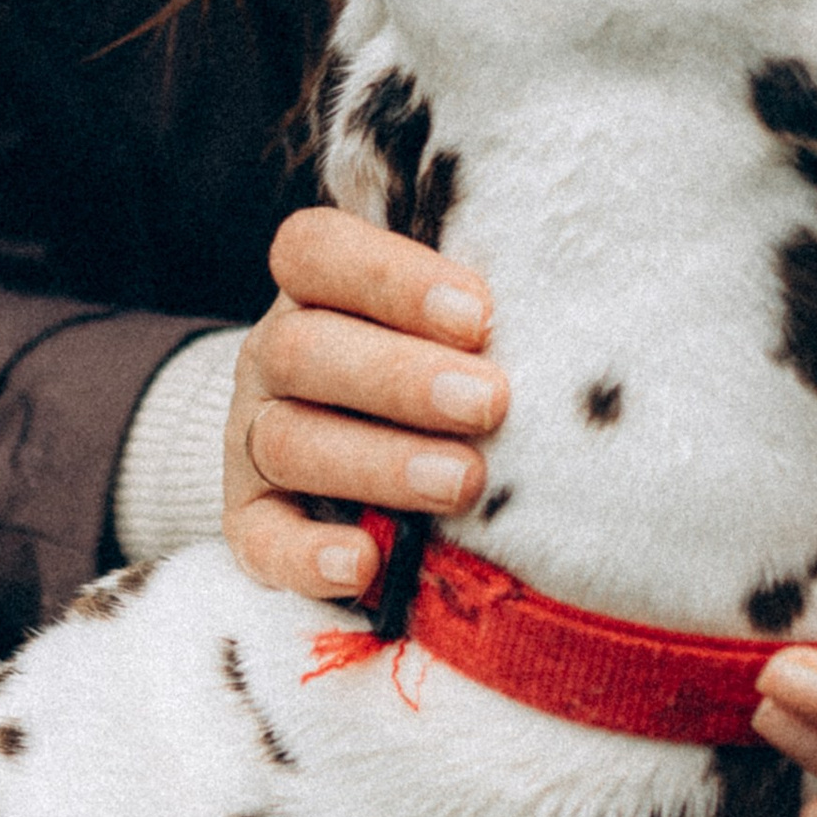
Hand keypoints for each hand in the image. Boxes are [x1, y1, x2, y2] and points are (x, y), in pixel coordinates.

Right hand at [226, 207, 504, 602]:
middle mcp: (272, 358)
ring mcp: (251, 440)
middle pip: (302, 350)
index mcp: (315, 291)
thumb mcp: (447, 327)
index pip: (315, 252)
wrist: (360, 452)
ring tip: (462, 481)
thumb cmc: (436, 370)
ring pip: (288, 441)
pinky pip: (260, 540)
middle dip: (400, 378)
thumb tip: (565, 314)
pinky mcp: (251, 522)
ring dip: (379, 462)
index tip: (479, 316)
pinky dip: (307, 556)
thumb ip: (477, 315)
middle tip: (490, 404)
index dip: (390, 279)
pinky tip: (364, 564)